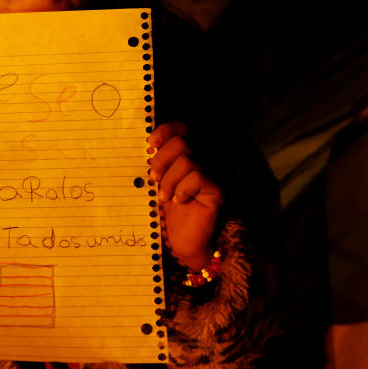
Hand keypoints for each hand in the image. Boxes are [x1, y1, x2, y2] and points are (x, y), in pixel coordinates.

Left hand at [148, 121, 223, 269]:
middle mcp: (207, 159)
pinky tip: (179, 201)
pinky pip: (197, 178)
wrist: (185, 241)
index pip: (182, 127)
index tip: (149, 145)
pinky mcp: (219, 190)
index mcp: (192, 152)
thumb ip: (158, 161)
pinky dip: (182, 189)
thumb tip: (148, 145)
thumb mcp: (161, 180)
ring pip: (187, 161)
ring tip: (165, 196)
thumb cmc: (170, 210)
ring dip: (169, 180)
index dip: (165, 131)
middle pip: (182, 142)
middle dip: (162, 160)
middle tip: (154, 178)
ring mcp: (216, 173)